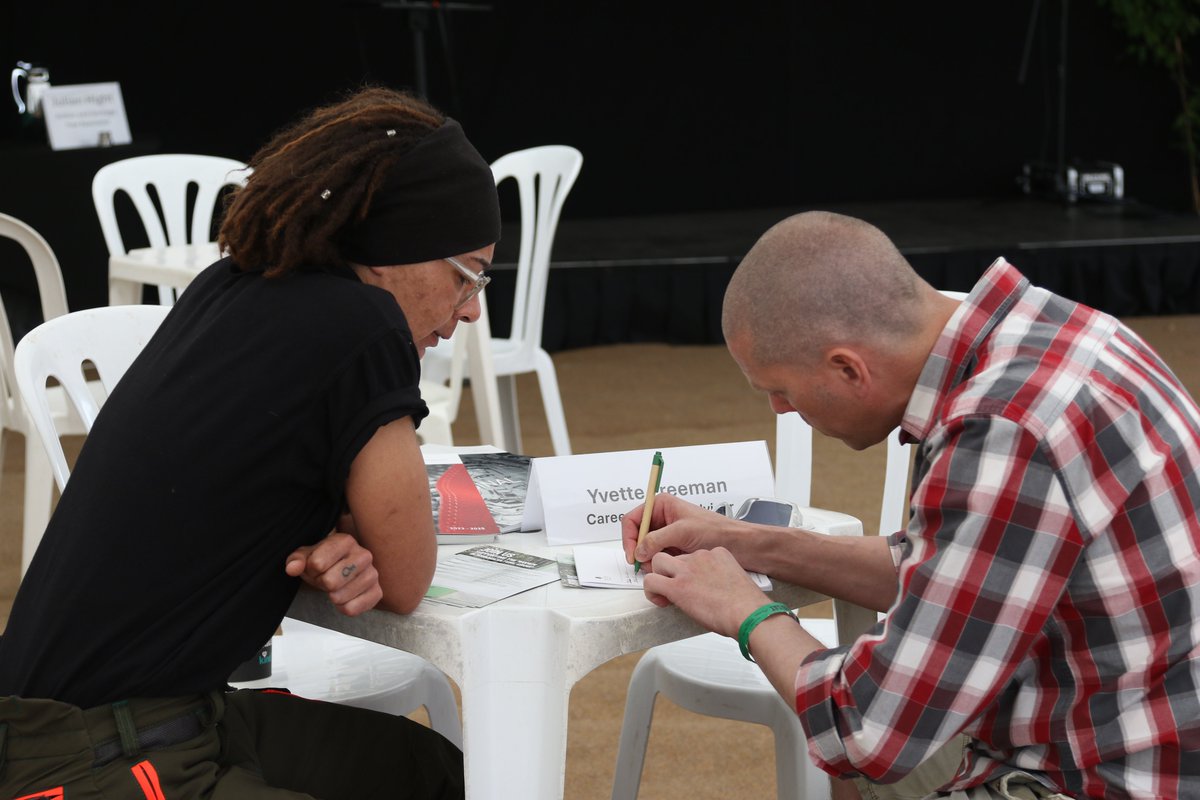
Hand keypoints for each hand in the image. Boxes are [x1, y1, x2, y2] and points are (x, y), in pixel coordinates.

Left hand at [285, 525, 381, 616]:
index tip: (315, 567)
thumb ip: (297, 559)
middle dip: (322, 583)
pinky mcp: (377, 592)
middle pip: (330, 582)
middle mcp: (364, 555)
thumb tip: (292, 568)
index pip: (317, 563)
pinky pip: (351, 609)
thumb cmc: (326, 561)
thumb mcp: (308, 556)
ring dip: (332, 596)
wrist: (344, 569)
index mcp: (346, 541)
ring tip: (335, 586)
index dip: (310, 570)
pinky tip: (344, 597)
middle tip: (325, 578)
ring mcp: (373, 574)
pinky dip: (342, 607)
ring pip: (339, 597)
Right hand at [621, 493, 742, 571]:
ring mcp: (668, 534)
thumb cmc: (717, 530)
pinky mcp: (674, 548)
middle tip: (646, 564)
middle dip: (640, 551)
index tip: (632, 554)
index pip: (633, 519)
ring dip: (650, 560)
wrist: (738, 545)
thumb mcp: (683, 531)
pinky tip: (668, 569)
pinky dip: (659, 564)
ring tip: (661, 566)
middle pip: (637, 536)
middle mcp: (663, 518)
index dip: (629, 537)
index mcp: (662, 505)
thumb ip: (657, 539)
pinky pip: (657, 557)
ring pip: (646, 549)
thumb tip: (639, 550)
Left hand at [641, 547, 771, 637]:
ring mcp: (687, 569)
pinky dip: (650, 591)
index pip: (694, 555)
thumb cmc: (747, 604)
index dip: (690, 571)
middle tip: (675, 587)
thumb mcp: (735, 580)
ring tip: (664, 592)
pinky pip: (651, 581)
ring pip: (658, 561)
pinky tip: (660, 600)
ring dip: (658, 576)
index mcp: (717, 553)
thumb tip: (709, 589)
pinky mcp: (677, 586)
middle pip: (675, 556)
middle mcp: (700, 556)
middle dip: (671, 571)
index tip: (694, 584)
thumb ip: (720, 578)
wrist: (748, 613)